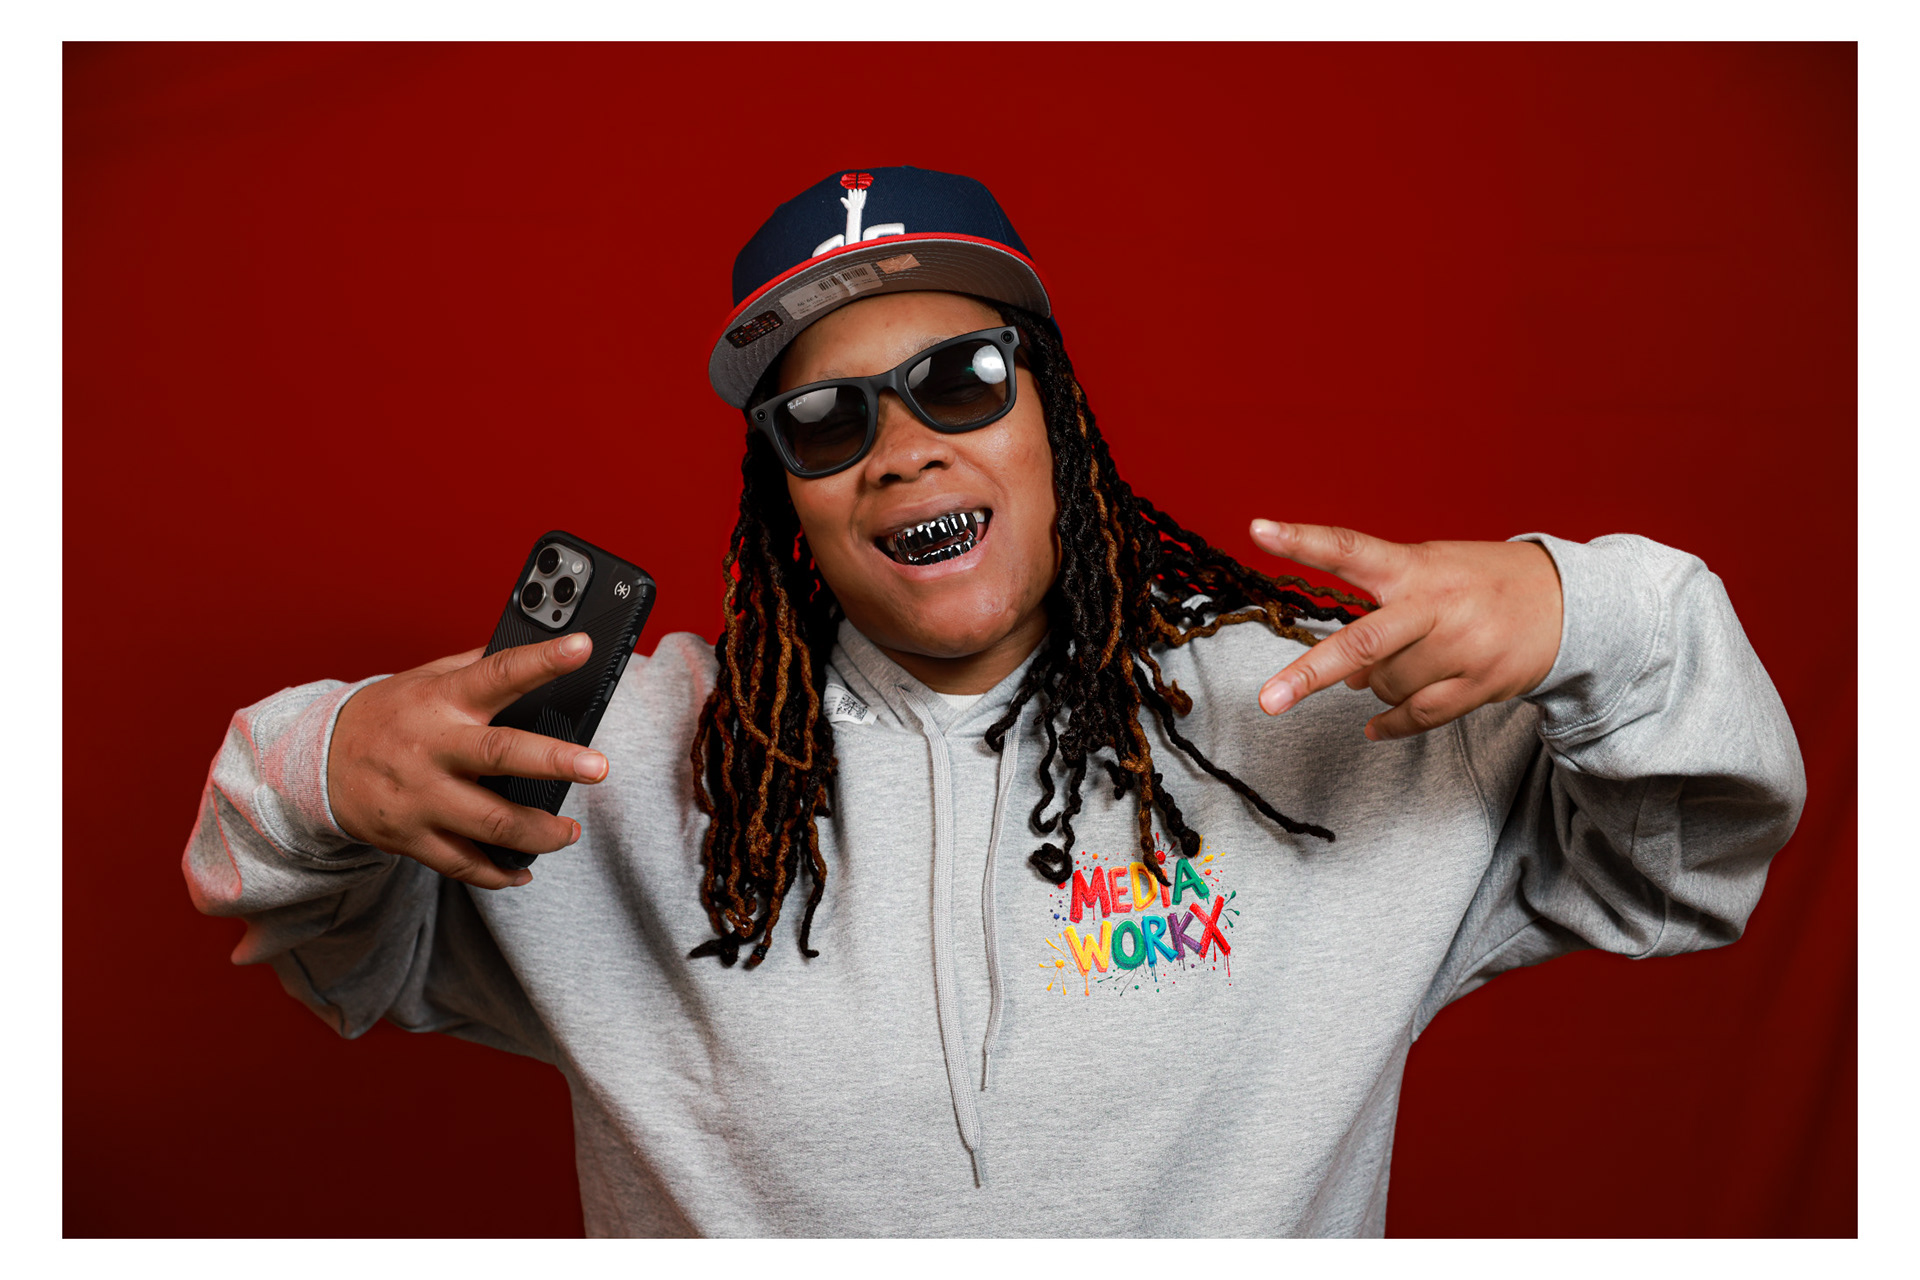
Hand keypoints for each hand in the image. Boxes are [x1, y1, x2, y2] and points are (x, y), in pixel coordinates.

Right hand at [326, 633, 609, 888]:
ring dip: (539, 833)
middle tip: (597, 767)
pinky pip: (461, 863)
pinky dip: (497, 873)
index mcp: (442, 700)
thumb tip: (535, 645)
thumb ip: (477, 667)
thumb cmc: (386, 714)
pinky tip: (522, 869)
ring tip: (568, 832)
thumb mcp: (425, 678)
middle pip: (500, 755)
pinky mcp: (410, 836)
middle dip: (553, 762)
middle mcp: (433, 747)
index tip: (581, 648)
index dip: (542, 661)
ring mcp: (421, 795)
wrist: (317, 761)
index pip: (498, 673)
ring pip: (489, 821)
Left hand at [1251, 520, 1563, 740]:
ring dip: (1378, 686)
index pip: (1349, 548)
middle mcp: (1435, 605)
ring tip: (1399, 667)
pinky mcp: (1481, 682)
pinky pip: (1418, 715)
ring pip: (1388, 686)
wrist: (1569, 603)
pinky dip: (1391, 724)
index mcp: (1415, 567)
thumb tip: (1351, 677)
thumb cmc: (1483, 583)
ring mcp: (1461, 647)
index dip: (1302, 540)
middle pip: (1363, 643)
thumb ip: (1385, 614)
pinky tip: (1375, 726)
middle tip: (1268, 700)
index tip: (1258, 530)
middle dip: (1311, 674)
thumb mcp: (1432, 573)